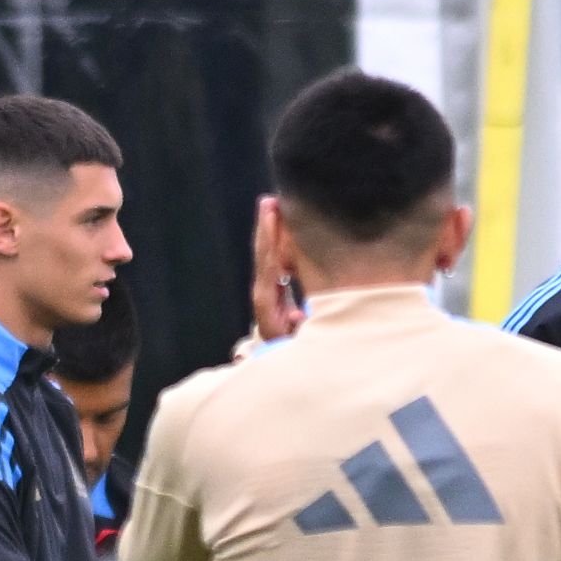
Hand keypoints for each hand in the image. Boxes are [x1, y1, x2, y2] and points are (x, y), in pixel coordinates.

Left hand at [249, 198, 303, 342]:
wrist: (285, 359)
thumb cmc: (296, 348)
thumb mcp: (298, 337)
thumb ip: (297, 323)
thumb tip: (295, 312)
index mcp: (267, 302)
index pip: (268, 265)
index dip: (270, 241)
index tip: (273, 216)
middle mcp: (263, 293)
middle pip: (263, 255)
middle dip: (265, 227)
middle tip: (269, 200)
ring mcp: (265, 290)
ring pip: (265, 255)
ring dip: (269, 230)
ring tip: (271, 205)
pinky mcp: (271, 289)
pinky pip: (272, 260)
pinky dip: (275, 241)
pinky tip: (278, 224)